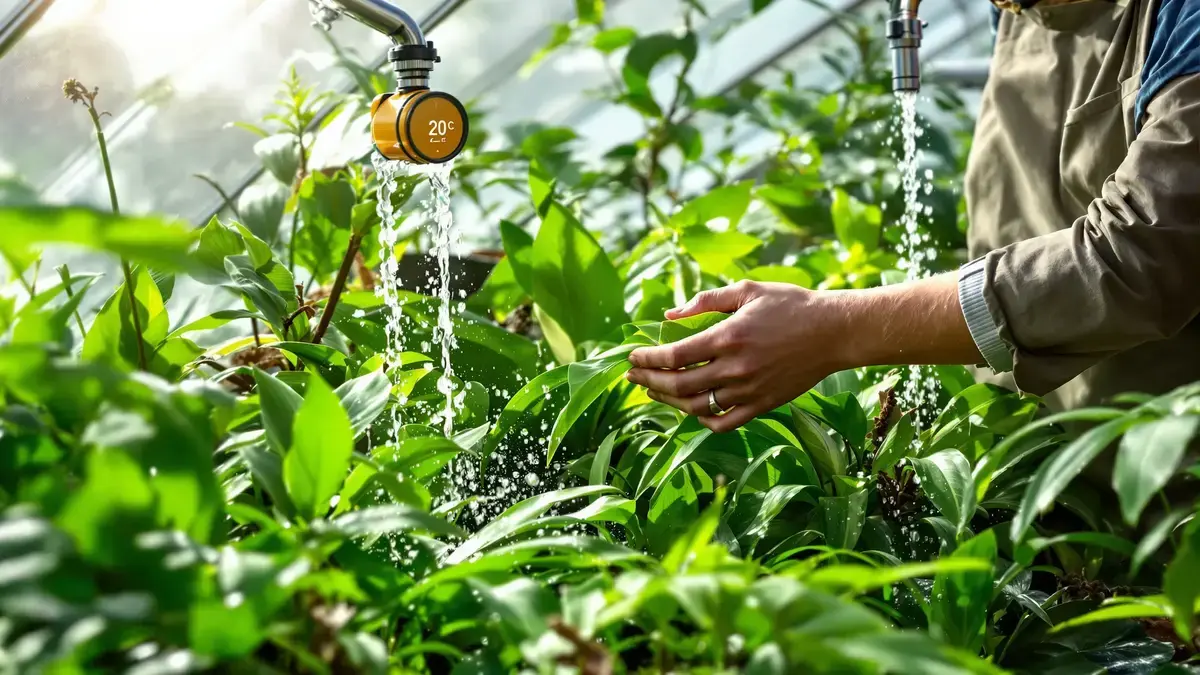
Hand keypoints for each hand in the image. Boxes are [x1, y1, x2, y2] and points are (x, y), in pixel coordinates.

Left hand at [626, 280, 849, 432]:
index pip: (675, 355)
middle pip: (679, 385)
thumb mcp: (747, 290)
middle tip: (633, 377)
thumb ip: (706, 300)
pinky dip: (702, 419)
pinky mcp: (763, 404)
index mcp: (728, 336)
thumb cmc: (791, 305)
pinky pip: (724, 421)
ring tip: (655, 391)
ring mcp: (749, 390)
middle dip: (649, 381)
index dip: (648, 359)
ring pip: (697, 406)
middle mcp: (736, 368)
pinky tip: (692, 409)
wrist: (834, 331)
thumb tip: (670, 314)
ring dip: (669, 401)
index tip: (633, 357)